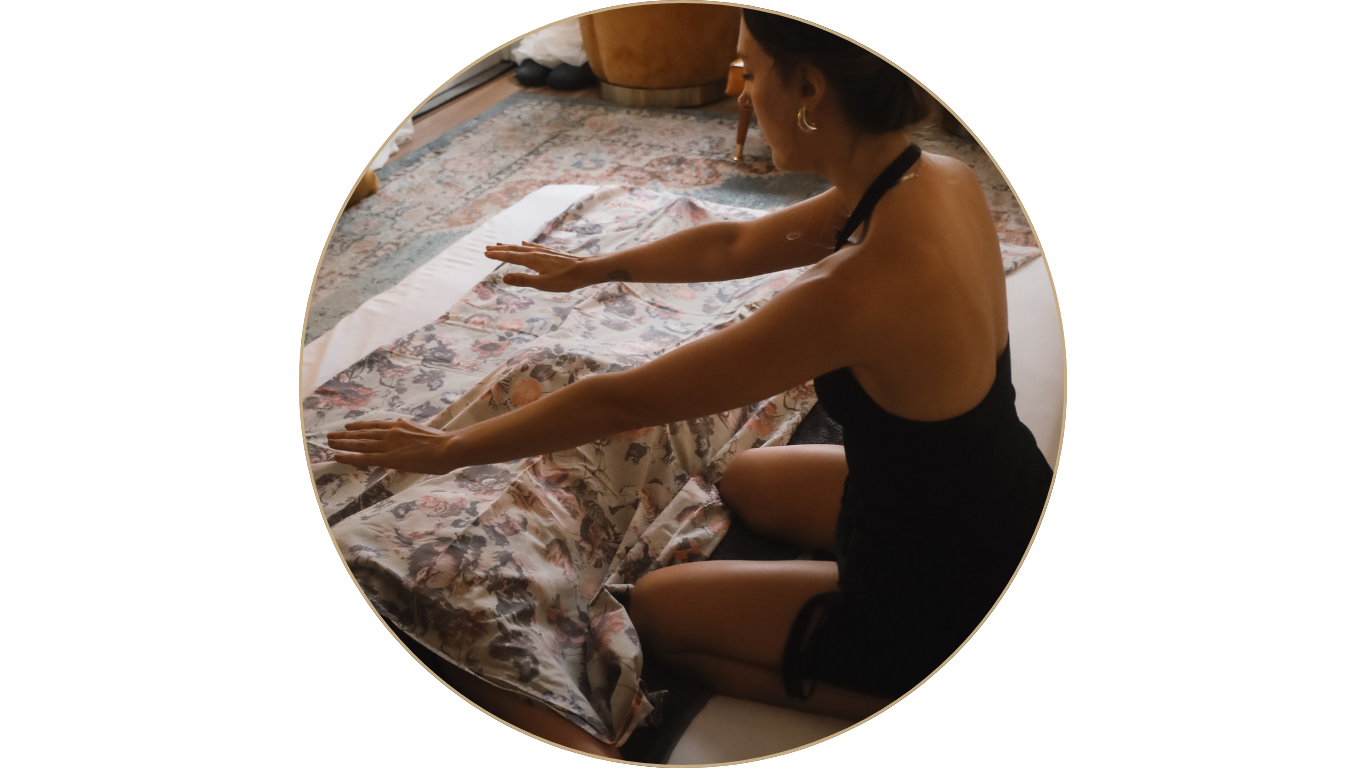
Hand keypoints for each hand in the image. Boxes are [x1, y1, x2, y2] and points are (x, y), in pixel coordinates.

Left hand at [326, 418, 459, 474]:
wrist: (448, 447)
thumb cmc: (442, 442)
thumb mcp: (422, 430)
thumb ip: (408, 426)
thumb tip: (398, 421)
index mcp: (400, 426)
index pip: (375, 425)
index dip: (360, 426)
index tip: (348, 426)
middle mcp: (391, 433)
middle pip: (363, 433)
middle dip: (346, 434)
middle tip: (331, 435)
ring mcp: (389, 445)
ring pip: (359, 444)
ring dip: (342, 443)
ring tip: (329, 442)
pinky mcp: (389, 458)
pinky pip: (364, 457)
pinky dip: (349, 456)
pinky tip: (337, 456)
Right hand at [484, 241, 590, 292]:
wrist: (585, 270)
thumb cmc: (565, 280)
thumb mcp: (543, 284)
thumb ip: (523, 280)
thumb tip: (503, 277)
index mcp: (532, 260)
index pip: (510, 256)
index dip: (497, 255)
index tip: (485, 253)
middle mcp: (536, 252)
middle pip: (514, 249)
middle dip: (500, 249)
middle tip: (487, 248)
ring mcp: (544, 251)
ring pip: (523, 247)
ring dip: (510, 246)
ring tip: (501, 244)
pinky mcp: (550, 252)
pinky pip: (533, 246)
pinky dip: (525, 244)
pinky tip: (525, 243)